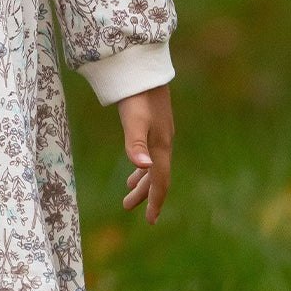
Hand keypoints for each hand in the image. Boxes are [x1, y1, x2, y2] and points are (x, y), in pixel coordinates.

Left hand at [117, 83, 173, 223]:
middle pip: (155, 176)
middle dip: (144, 194)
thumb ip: (135, 144)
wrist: (144, 70)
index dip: (155, 201)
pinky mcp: (154, 124)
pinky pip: (151, 152)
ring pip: (153, 164)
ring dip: (141, 179)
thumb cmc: (137, 96)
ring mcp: (160, 133)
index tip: (150, 220)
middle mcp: (163, 143)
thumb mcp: (134, 121)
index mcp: (160, 147)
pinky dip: (143, 162)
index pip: (160, 181)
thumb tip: (143, 168)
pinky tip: (137, 162)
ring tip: (129, 189)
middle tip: (127, 207)